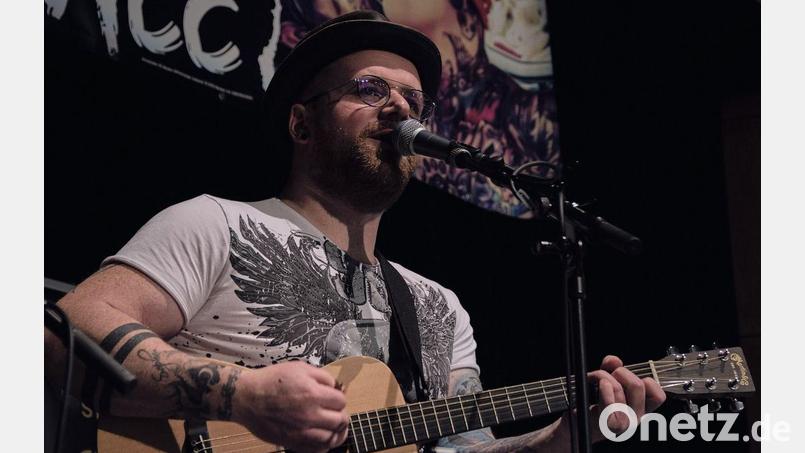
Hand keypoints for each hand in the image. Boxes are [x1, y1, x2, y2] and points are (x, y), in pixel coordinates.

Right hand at [233, 361, 348, 452]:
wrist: (247, 398)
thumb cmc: (271, 381)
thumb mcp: (299, 368)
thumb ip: (322, 376)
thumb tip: (336, 387)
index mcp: (313, 394)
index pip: (341, 401)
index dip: (339, 397)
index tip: (334, 398)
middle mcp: (310, 415)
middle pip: (340, 420)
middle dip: (340, 414)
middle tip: (336, 412)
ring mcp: (302, 432)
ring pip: (332, 438)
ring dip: (336, 432)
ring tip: (333, 427)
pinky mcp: (293, 443)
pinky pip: (317, 450)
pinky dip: (324, 445)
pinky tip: (322, 437)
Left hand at [588, 355, 665, 440]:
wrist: (576, 424)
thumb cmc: (593, 403)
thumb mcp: (605, 381)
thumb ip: (611, 368)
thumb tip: (614, 360)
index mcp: (640, 408)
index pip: (658, 395)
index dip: (645, 379)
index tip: (628, 376)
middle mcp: (636, 417)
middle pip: (638, 385)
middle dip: (619, 372)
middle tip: (605, 376)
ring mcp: (624, 423)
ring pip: (621, 389)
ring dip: (604, 377)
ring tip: (593, 378)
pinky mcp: (609, 425)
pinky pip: (612, 403)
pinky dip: (604, 389)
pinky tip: (598, 386)